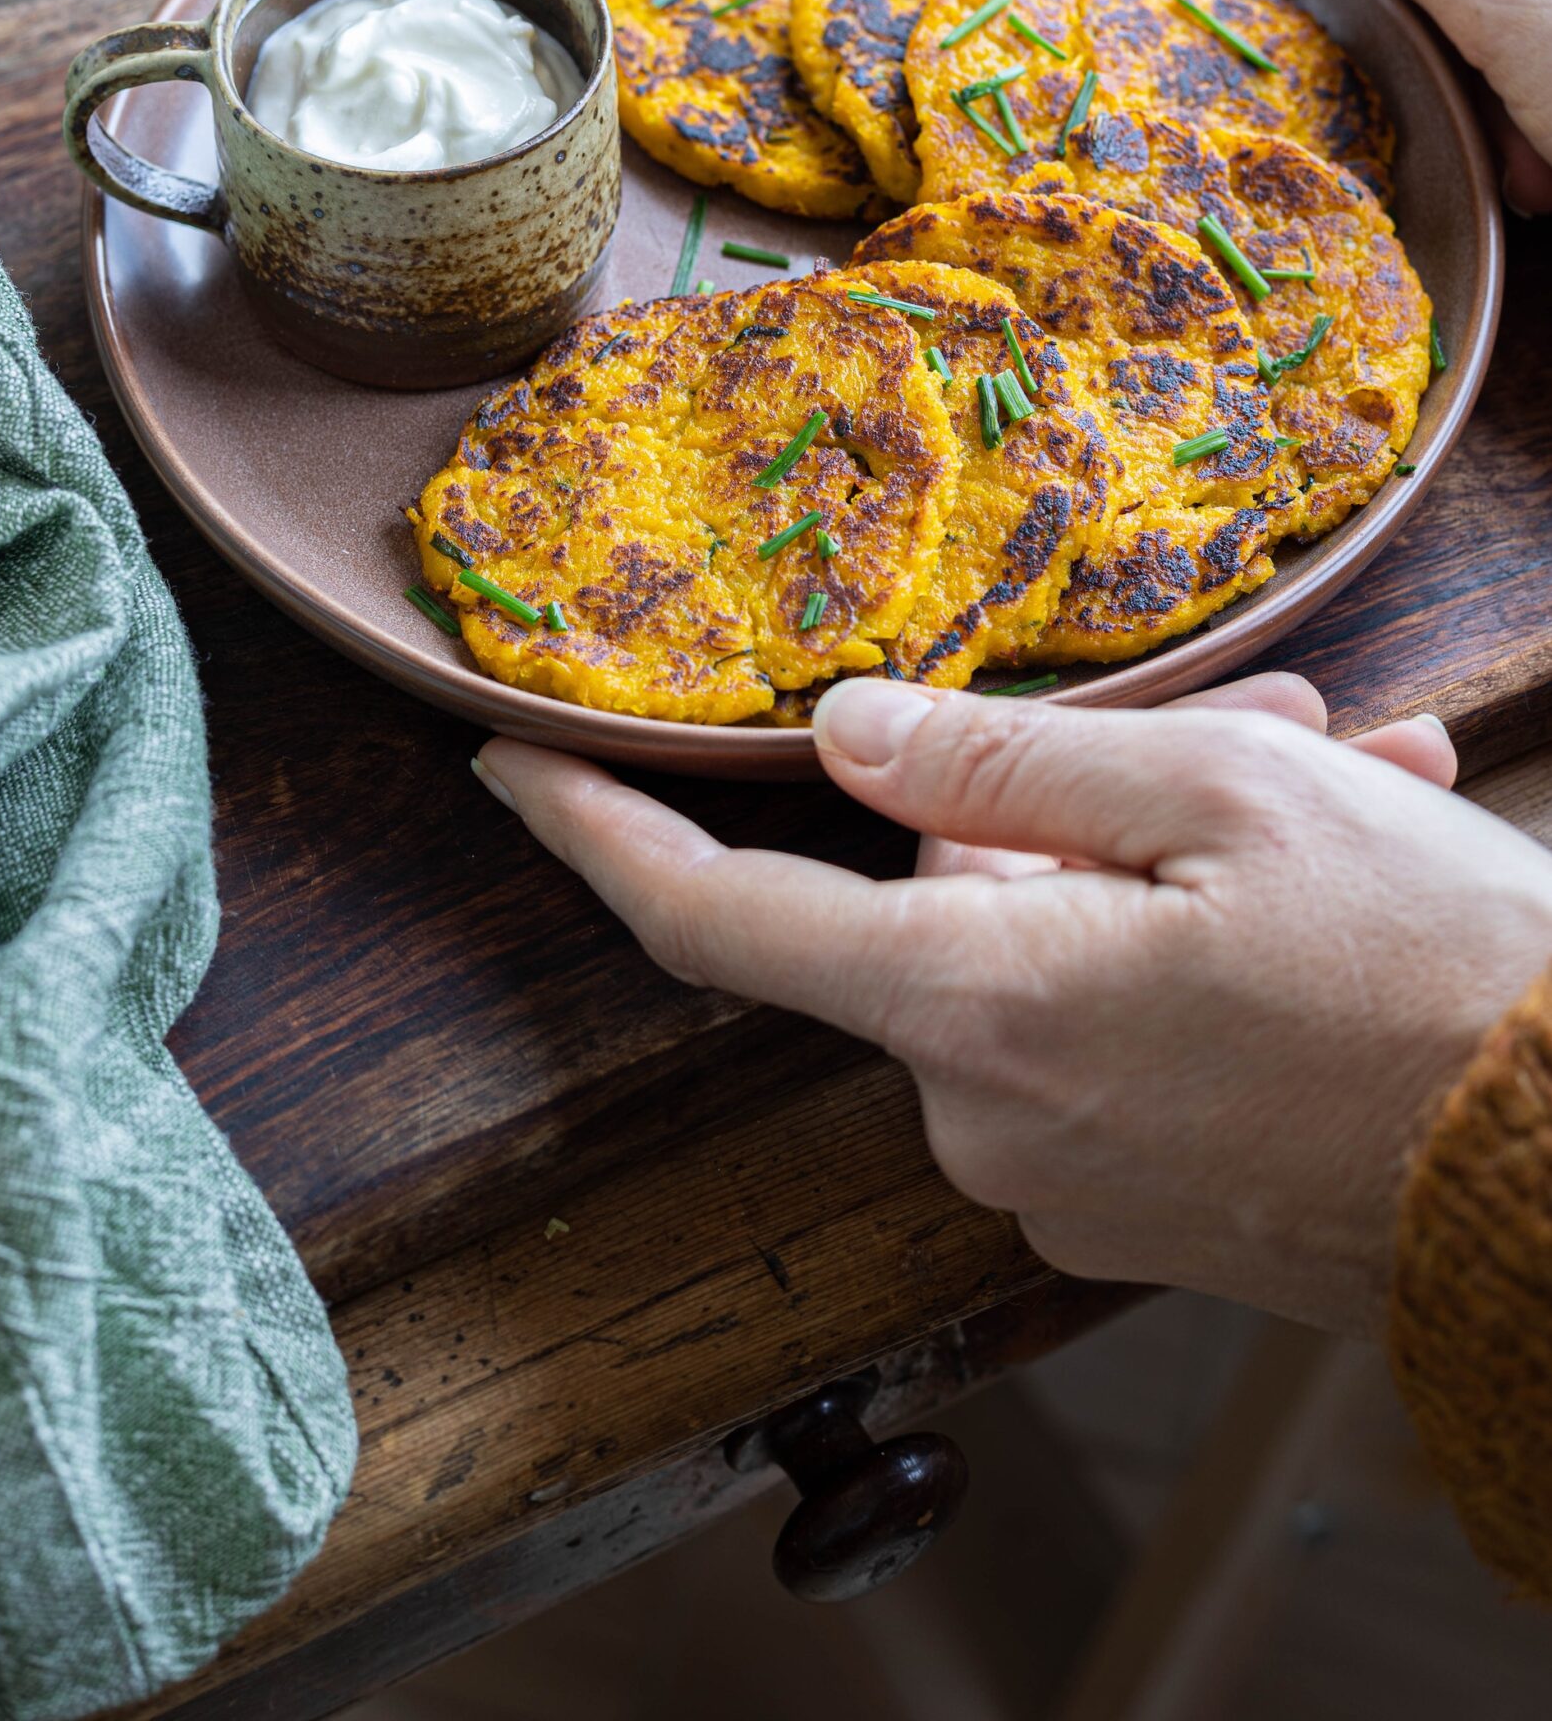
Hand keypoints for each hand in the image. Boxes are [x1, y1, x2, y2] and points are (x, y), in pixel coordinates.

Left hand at [474, 674, 1551, 1337]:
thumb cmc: (1426, 981)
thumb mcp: (1221, 802)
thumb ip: (1004, 763)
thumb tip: (845, 739)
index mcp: (975, 1007)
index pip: (717, 920)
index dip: (597, 838)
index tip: (509, 771)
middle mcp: (986, 1117)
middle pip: (951, 906)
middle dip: (1074, 799)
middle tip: (1265, 729)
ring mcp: (1062, 1178)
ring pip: (1052, 956)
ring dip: (1167, 862)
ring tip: (1348, 789)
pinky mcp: (1134, 1205)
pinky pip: (1113, 1037)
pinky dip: (1188, 951)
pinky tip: (1332, 895)